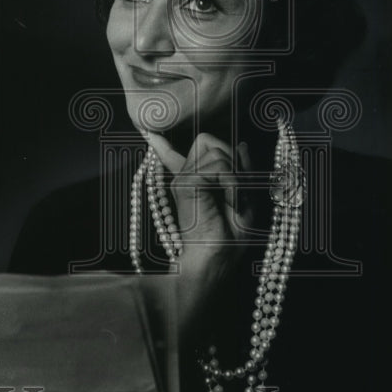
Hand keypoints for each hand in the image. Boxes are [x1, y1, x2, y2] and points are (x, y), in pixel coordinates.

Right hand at [147, 131, 252, 323]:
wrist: (215, 258)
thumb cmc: (229, 236)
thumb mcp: (242, 197)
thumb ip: (240, 170)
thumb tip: (241, 144)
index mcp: (193, 180)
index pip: (174, 153)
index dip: (163, 144)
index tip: (149, 133)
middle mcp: (184, 176)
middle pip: (208, 140)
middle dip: (229, 157)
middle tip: (234, 189)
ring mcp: (182, 178)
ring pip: (217, 151)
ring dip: (235, 176)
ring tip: (233, 201)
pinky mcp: (186, 183)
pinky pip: (220, 167)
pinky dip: (233, 184)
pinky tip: (230, 202)